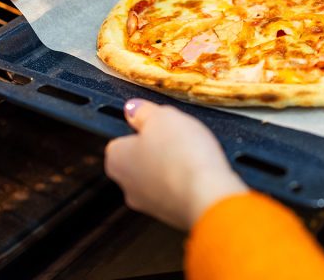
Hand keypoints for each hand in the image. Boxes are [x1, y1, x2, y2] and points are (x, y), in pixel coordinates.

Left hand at [105, 99, 247, 228]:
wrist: (207, 194)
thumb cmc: (181, 156)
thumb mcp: (162, 116)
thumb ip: (143, 111)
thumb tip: (133, 109)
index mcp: (116, 160)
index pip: (121, 139)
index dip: (142, 129)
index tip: (158, 124)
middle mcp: (127, 186)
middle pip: (140, 160)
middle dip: (159, 149)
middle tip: (179, 137)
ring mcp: (150, 204)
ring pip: (160, 176)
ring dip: (175, 166)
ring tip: (194, 154)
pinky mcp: (173, 214)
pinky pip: (178, 191)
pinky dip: (188, 182)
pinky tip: (201, 172)